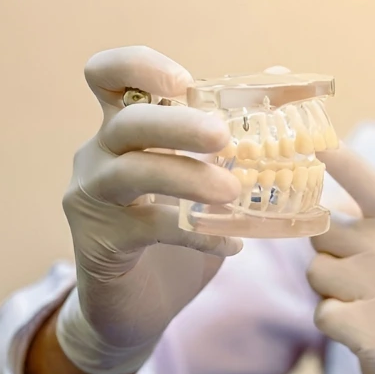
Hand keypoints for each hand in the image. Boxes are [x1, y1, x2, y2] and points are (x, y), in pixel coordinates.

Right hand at [57, 46, 241, 373]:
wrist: (137, 307)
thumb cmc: (174, 229)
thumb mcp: (204, 176)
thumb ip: (231, 133)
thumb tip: (280, 77)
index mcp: (124, 127)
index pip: (111, 75)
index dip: (140, 66)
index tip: (183, 81)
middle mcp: (100, 154)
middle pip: (128, 120)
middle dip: (178, 124)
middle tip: (222, 137)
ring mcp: (94, 198)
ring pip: (131, 171)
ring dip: (187, 177)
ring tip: (233, 192)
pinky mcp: (100, 243)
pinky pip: (150, 229)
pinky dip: (197, 235)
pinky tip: (232, 246)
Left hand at [307, 146, 374, 373]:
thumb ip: (364, 224)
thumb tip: (313, 195)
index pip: (367, 181)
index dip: (337, 157)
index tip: (312, 135)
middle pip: (322, 232)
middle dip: (327, 255)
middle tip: (360, 279)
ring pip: (317, 275)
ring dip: (330, 293)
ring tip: (366, 307)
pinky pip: (323, 314)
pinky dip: (335, 324)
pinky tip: (364, 332)